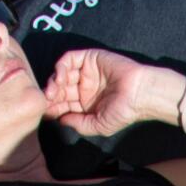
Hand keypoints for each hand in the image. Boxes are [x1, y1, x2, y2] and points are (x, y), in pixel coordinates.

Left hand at [41, 47, 177, 138]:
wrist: (139, 94)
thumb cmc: (124, 112)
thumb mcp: (99, 126)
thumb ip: (79, 124)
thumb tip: (61, 120)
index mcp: (86, 104)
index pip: (64, 104)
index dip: (54, 108)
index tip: (46, 113)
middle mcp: (84, 87)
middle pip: (61, 89)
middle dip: (52, 95)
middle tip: (47, 101)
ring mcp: (86, 72)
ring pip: (63, 74)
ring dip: (54, 82)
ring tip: (53, 91)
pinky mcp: (89, 58)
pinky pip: (70, 59)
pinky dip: (61, 67)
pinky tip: (60, 78)